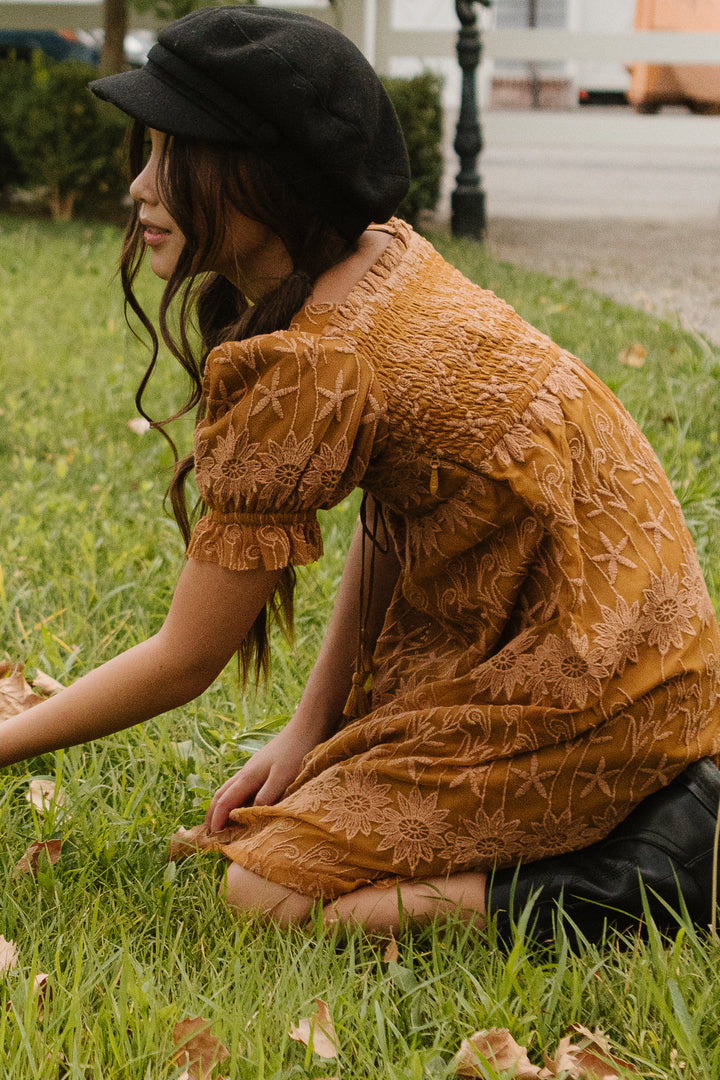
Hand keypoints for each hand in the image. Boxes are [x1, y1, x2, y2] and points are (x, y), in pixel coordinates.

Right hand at [205, 721, 322, 831]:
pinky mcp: (260, 766)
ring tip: (220, 820)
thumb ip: (266, 796)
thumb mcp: (283, 777)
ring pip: (228, 788)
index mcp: (248, 777)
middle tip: (209, 832)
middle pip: (221, 794)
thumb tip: (247, 815)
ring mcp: (252, 768)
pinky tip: (241, 803)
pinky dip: (232, 797)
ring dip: (220, 805)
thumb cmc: (296, 752)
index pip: (224, 801)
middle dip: (212, 813)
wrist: (306, 727)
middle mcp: (245, 772)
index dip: (217, 819)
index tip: (213, 838)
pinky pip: (239, 785)